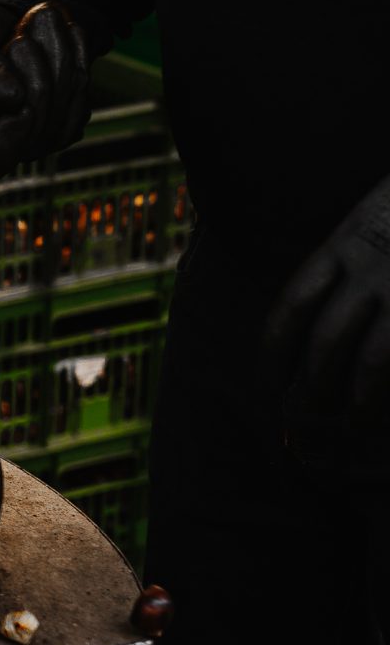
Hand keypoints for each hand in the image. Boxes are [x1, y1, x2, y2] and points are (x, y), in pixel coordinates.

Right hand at [0, 1, 91, 185]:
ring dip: (58, 56)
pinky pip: (80, 98)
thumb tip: (14, 99)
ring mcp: (29, 142)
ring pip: (61, 111)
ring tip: (41, 20)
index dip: (10, 132)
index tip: (16, 93)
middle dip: (35, 73)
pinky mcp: (59, 124)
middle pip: (33, 129)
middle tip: (24, 36)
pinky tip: (63, 33)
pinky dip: (76, 57)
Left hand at [265, 178, 389, 422]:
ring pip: (375, 359)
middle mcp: (374, 267)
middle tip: (308, 415)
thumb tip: (315, 318)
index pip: (292, 306)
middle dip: (314, 386)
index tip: (267, 380)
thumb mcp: (376, 218)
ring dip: (361, 402)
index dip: (274, 351)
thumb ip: (348, 263)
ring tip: (355, 427)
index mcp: (346, 243)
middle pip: (327, 342)